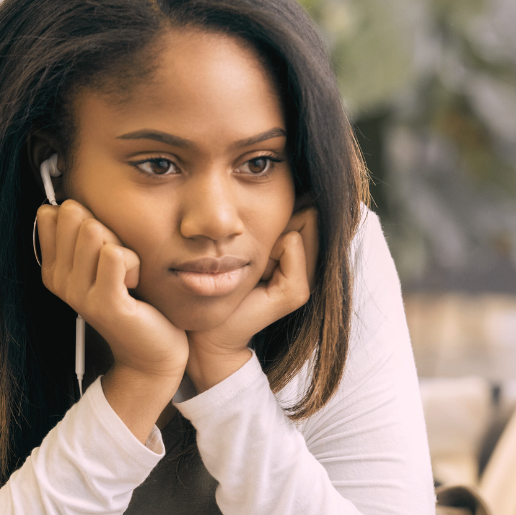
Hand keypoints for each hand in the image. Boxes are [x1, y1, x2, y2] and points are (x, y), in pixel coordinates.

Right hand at [36, 201, 187, 439]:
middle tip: (116, 264)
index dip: (83, 218)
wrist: (150, 350)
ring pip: (96, 230)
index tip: (98, 249)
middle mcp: (59, 280)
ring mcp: (78, 293)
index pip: (52, 212)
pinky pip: (115, 254)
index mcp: (52, 267)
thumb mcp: (101, 260)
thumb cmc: (132, 298)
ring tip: (126, 276)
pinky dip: (134, 262)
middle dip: (106, 229)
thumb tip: (65, 203)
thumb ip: (82, 231)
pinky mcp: (104, 303)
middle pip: (76, 215)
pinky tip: (134, 286)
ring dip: (123, 247)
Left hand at [187, 208, 317, 391]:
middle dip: (275, 221)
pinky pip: (290, 242)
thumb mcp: (244, 245)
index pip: (308, 207)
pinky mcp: (294, 292)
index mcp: (297, 255)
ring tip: (251, 264)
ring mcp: (305, 281)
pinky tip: (253, 273)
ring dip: (268, 235)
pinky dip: (268, 249)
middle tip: (250, 253)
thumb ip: (267, 219)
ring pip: (300, 223)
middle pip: (307, 211)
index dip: (281, 210)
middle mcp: (308, 266)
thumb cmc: (217, 284)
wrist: (206, 329)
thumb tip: (286, 184)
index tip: (254, 237)